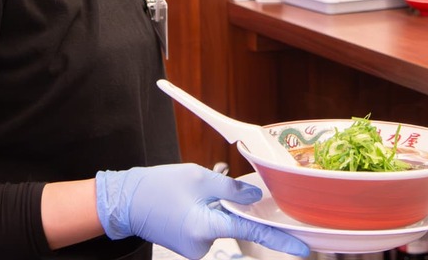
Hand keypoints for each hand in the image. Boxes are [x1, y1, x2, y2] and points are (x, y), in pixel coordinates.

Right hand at [95, 163, 308, 258]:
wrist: (124, 202)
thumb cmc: (154, 188)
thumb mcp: (197, 177)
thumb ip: (231, 188)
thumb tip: (257, 196)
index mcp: (205, 225)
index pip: (252, 231)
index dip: (280, 240)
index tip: (302, 249)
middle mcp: (202, 244)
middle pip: (236, 224)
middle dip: (230, 207)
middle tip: (202, 193)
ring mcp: (196, 249)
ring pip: (223, 225)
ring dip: (216, 209)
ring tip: (188, 197)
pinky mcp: (192, 247)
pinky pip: (211, 229)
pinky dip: (207, 215)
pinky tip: (186, 204)